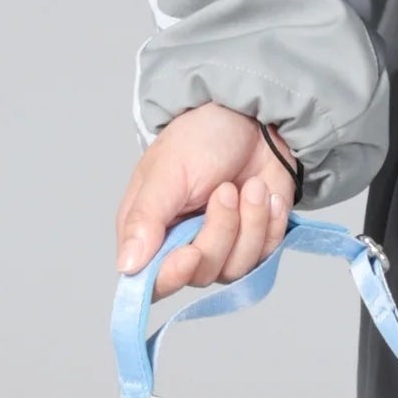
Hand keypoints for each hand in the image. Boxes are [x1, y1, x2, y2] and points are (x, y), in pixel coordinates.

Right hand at [117, 104, 294, 299]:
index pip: (153, 281)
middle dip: (220, 233)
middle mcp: (182, 248)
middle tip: (226, 191)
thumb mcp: (166, 172)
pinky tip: (266, 195)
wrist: (253, 116)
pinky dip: (270, 224)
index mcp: (150, 234)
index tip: (190, 253)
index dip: (172, 277)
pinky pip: (265, 256)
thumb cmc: (201, 136)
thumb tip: (127, 266)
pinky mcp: (253, 243)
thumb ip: (145, 220)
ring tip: (250, 186)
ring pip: (235, 269)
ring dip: (250, 223)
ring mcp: (220, 249)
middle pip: (200, 274)